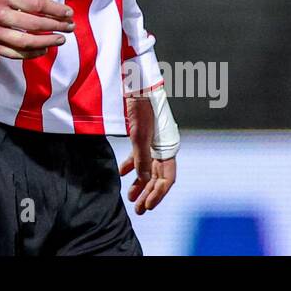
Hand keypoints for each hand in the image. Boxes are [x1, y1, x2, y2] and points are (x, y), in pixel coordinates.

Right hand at [0, 0, 73, 59]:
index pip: (36, 4)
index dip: (56, 10)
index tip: (69, 13)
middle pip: (34, 23)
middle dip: (56, 26)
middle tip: (70, 27)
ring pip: (24, 41)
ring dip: (46, 42)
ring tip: (60, 40)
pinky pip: (11, 52)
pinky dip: (29, 53)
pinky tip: (41, 50)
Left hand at [119, 93, 176, 214]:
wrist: (134, 81)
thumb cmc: (140, 105)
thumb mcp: (139, 133)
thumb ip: (141, 157)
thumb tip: (143, 180)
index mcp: (167, 146)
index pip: (167, 177)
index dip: (158, 193)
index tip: (147, 206)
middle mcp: (162, 146)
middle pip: (157, 176)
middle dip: (148, 193)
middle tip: (138, 209)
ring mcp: (152, 141)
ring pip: (148, 168)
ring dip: (140, 183)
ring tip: (131, 197)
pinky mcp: (141, 135)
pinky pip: (139, 156)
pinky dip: (132, 166)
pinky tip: (123, 174)